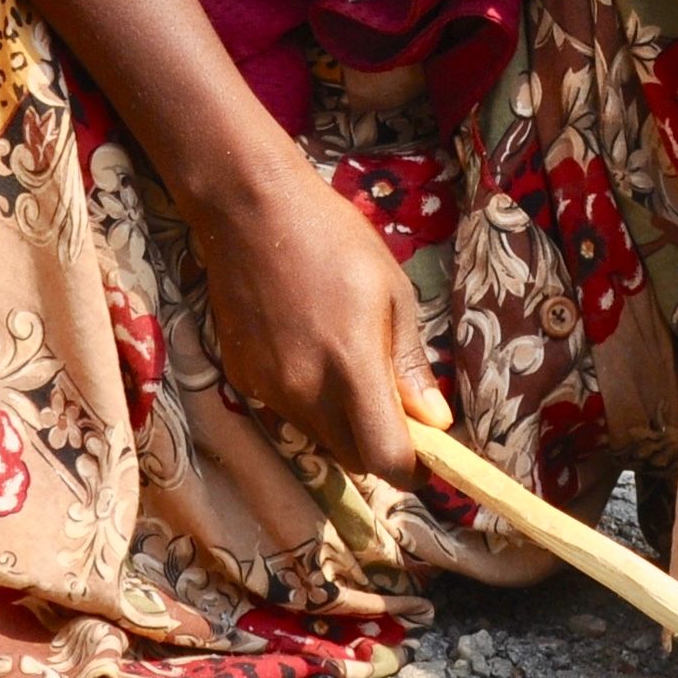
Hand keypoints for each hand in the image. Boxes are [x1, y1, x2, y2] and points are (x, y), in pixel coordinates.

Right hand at [192, 162, 446, 490]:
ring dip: (341, 422)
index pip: (384, 459)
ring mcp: (268, 389)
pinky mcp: (242, 379)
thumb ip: (410, 364)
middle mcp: (306, 391)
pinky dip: (306, 399)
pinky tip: (304, 348)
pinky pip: (286, 410)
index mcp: (351, 368)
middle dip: (377, 445)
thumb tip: (436, 420)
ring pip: (318, 435)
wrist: (249, 210)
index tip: (425, 450)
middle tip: (390, 402)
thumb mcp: (392, 291)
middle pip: (352, 458)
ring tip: (343, 361)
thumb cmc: (333, 239)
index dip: (411, 467)